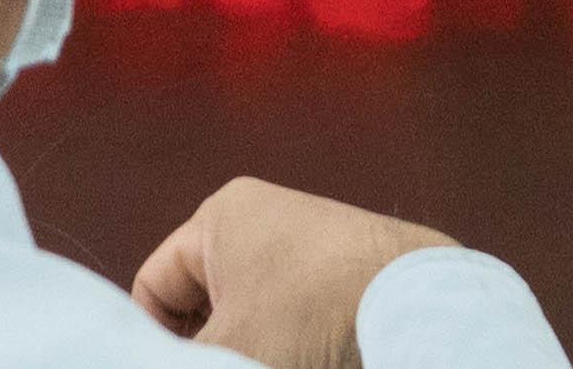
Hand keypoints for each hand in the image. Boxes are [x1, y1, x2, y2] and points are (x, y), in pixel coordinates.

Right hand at [130, 178, 467, 368]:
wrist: (417, 310)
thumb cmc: (312, 317)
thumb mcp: (231, 348)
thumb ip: (186, 357)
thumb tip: (181, 357)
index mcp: (221, 217)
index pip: (155, 285)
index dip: (157, 339)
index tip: (179, 367)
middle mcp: (264, 218)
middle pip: (203, 302)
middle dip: (209, 346)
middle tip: (227, 365)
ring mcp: (309, 245)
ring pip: (251, 315)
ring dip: (250, 350)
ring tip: (273, 360)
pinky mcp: (346, 274)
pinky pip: (294, 317)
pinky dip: (288, 347)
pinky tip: (308, 360)